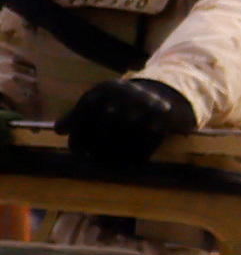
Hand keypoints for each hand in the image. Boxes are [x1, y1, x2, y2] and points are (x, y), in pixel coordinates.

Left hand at [65, 75, 194, 161]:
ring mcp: (146, 108)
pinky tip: (131, 165)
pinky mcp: (162, 122)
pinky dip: (138, 157)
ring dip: (116, 156)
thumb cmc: (125, 104)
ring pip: (125, 138)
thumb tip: (58, 130)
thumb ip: (80, 114)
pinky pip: (146, 145)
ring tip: (109, 166)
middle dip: (96, 147)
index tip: (76, 150)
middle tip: (92, 161)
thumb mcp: (102, 102)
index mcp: (107, 88)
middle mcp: (126, 95)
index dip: (78, 133)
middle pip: (105, 127)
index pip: (86, 112)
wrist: (168, 98)